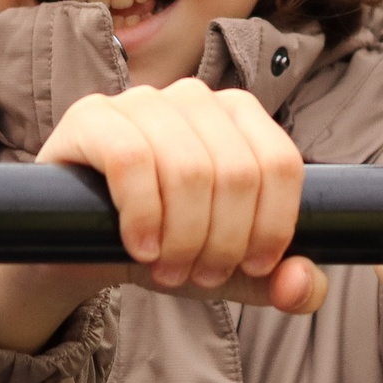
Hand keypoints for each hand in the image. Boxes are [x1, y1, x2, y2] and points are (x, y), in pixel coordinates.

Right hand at [36, 79, 325, 313]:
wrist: (80, 249)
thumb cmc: (165, 245)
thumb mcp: (229, 271)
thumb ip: (280, 282)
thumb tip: (302, 285)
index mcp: (239, 116)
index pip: (281, 164)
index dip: (273, 226)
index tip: (250, 267)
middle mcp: (194, 97)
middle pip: (238, 172)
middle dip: (223, 242)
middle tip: (198, 275)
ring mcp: (140, 100)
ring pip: (188, 169)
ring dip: (183, 237)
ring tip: (167, 269)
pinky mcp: (91, 116)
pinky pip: (130, 161)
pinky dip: (142, 216)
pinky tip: (139, 247)